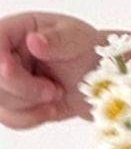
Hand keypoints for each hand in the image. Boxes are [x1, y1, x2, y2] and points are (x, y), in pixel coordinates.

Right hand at [0, 12, 100, 129]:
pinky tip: (50, 108)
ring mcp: (4, 80)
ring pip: (0, 102)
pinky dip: (32, 117)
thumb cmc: (89, 53)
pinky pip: (8, 118)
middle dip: (22, 90)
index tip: (12, 70)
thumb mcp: (78, 40)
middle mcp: (4, 54)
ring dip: (31, 105)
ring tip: (56, 92)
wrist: (103, 81)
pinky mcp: (10, 103)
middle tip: (54, 89)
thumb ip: (57, 40)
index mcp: (15, 30)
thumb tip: (34, 40)